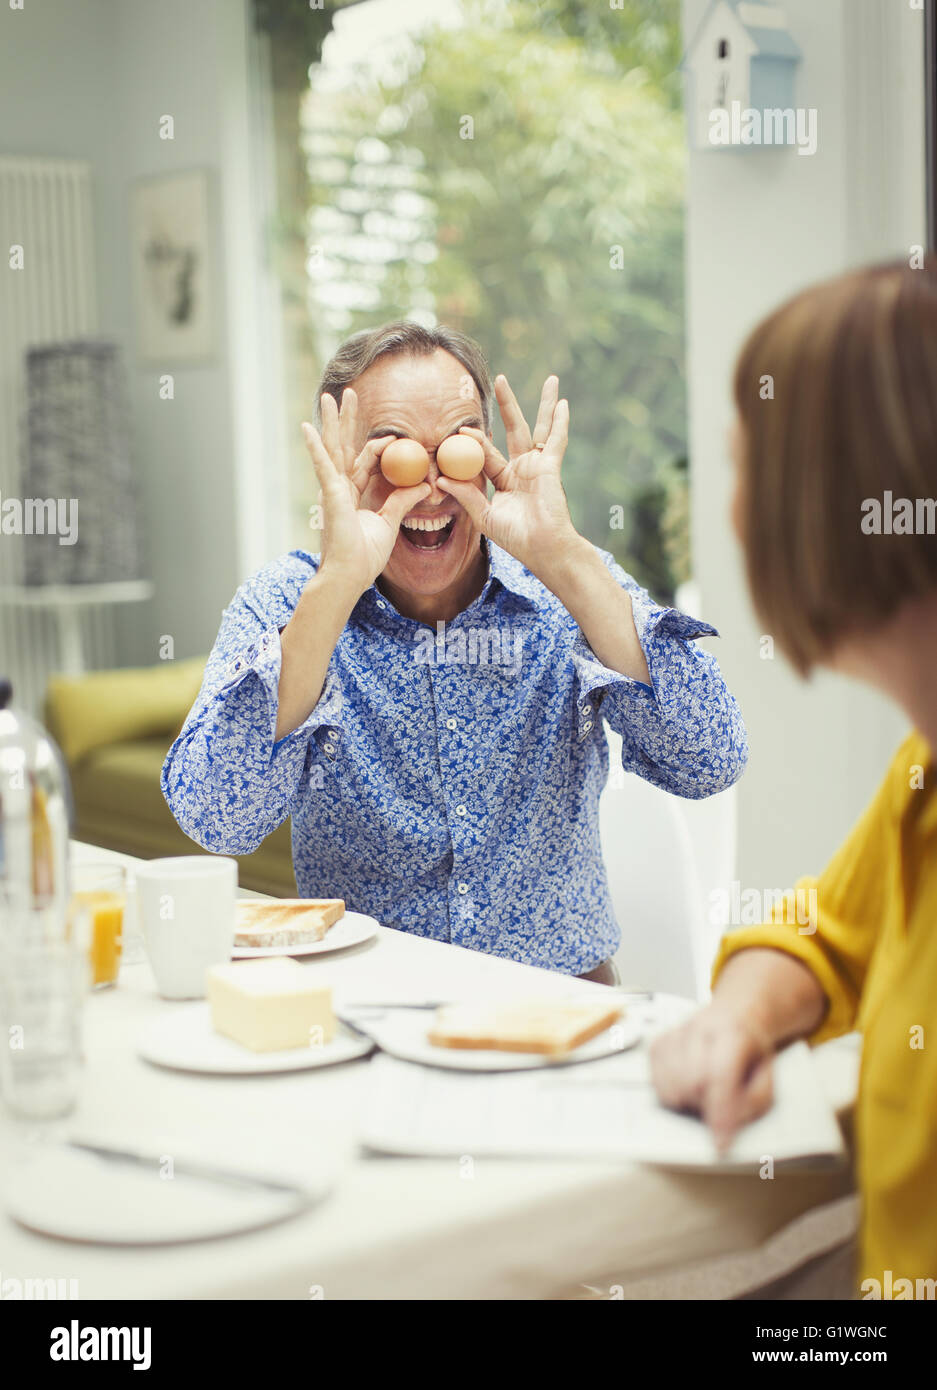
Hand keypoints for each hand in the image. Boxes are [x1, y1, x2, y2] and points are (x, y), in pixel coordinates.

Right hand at [301, 389, 429, 594]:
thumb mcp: (390, 523)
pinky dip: (315, 447)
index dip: (381, 446)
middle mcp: (341, 488)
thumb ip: (403, 501)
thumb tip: (425, 486)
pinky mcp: (330, 496)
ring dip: (332, 421)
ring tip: (329, 396)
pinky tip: (308, 428)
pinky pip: (323, 466)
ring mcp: (333, 490)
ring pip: (333, 448)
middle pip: (345, 446)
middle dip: (347, 419)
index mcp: (354, 493)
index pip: (367, 461)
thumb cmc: (364, 556)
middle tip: (349, 393)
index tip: (397, 437)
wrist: (350, 576)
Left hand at [436, 374, 580, 577]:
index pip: (486, 454)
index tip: (459, 428)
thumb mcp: (484, 517)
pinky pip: (555, 441)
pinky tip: (564, 404)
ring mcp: (538, 466)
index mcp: (504, 480)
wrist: (543, 549)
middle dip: (508, 404)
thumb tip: (441, 480)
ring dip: (543, 403)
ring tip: (550, 380)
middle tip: (500, 379)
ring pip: (539, 428)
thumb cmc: (516, 539)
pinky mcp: (550, 468)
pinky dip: (560, 423)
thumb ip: (466, 496)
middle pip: (514, 429)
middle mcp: (522, 469)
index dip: (473, 441)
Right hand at [649, 1002, 774, 1152]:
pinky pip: (655, 1081)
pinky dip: (671, 1092)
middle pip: (692, 1081)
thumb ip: (754, 1103)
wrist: (735, 1016)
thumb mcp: (767, 1077)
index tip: (721, 1142)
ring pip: (670, 1084)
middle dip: (705, 1106)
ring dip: (687, 1101)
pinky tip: (686, 1085)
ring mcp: (676, 1033)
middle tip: (716, 1108)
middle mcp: (702, 1028)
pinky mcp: (659, 1042)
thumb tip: (728, 1125)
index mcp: (734, 1034)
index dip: (720, 1113)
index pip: (721, 1075)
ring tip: (703, 1094)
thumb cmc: (750, 1050)